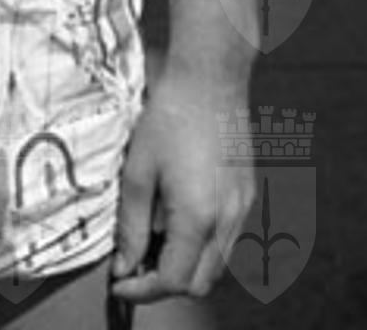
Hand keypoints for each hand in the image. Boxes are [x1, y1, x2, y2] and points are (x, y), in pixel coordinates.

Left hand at [111, 65, 253, 303]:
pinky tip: (179, 216)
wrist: (210, 77)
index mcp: (198, 217)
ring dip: (186, 265)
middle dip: (164, 283)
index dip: (142, 289)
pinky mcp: (248, 195)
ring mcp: (243, 209)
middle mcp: (228, 220)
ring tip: (153, 238)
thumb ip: (130, 225)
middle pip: (199, 283)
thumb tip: (124, 264)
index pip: (172, 281)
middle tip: (133, 264)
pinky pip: (228, 239)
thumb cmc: (170, 115)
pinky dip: (203, 245)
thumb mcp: (137, 170)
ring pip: (217, 265)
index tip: (119, 281)